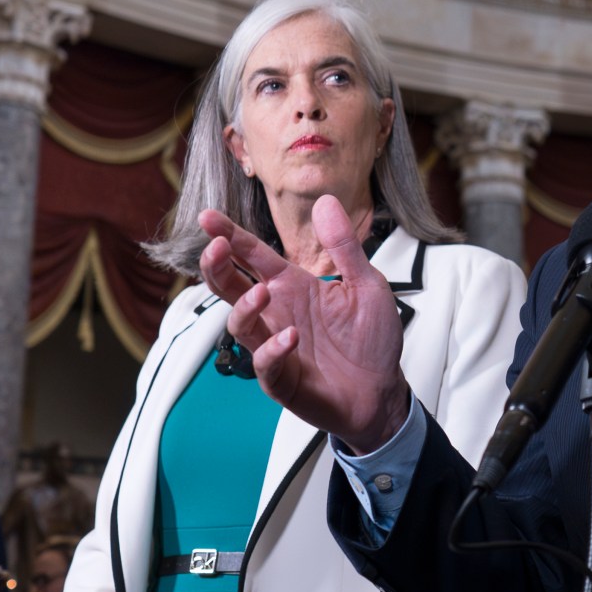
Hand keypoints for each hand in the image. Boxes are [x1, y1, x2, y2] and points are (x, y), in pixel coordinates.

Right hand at [197, 198, 410, 453]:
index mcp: (292, 286)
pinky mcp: (282, 379)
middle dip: (216, 266)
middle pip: (229, 287)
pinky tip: (291, 337)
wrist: (383, 390)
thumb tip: (325, 201)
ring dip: (245, 307)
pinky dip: (272, 350)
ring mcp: (274, 346)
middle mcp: (276, 313)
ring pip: (239, 325)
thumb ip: (344, 246)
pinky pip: (265, 364)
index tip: (207, 218)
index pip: (252, 256)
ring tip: (263, 291)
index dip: (229, 235)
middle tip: (217, 248)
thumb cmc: (371, 339)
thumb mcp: (366, 284)